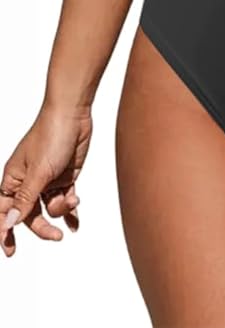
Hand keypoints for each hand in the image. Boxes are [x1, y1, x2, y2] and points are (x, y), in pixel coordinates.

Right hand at [1, 102, 92, 257]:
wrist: (73, 114)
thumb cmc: (50, 136)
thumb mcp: (38, 172)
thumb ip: (25, 199)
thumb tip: (9, 223)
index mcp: (13, 179)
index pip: (4, 211)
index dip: (4, 231)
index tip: (10, 250)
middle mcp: (28, 182)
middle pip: (30, 215)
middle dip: (42, 227)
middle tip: (56, 237)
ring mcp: (47, 180)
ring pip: (50, 208)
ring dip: (61, 210)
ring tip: (72, 201)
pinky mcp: (64, 176)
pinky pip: (64, 200)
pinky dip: (71, 210)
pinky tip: (76, 223)